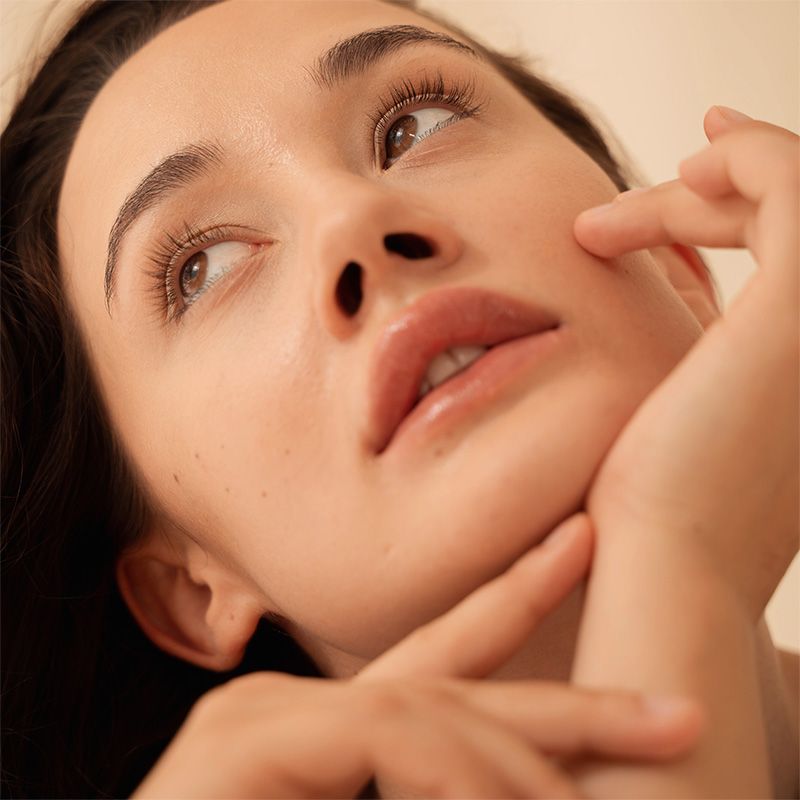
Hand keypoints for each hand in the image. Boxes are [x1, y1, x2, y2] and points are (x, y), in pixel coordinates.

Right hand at [132, 515, 702, 798]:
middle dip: (568, 697)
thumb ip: (423, 786)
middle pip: (453, 685)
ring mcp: (266, 716)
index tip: (579, 557)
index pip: (437, 665)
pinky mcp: (251, 738)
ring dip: (525, 765)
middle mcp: (296, 708)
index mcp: (328, 738)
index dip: (515, 609)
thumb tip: (505, 787)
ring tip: (606, 790)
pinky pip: (392, 737)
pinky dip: (464, 777)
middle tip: (668, 706)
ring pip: (431, 710)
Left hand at [573, 105, 798, 618]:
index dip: (741, 205)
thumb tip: (674, 280)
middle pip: (797, 218)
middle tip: (646, 187)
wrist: (662, 567)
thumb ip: (695, 338)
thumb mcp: (683, 402)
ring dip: (718, 180)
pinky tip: (673, 174)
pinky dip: (744, 159)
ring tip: (629, 200)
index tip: (679, 179)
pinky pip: (788, 186)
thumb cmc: (653, 506)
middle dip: (722, 190)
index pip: (791, 251)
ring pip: (798, 195)